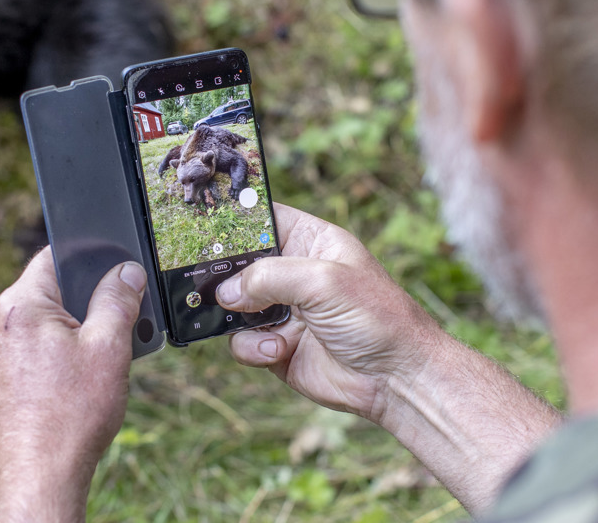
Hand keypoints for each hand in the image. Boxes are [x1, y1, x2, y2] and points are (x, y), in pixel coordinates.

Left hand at [0, 250, 145, 522]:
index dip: (88, 262)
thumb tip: (126, 272)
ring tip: (95, 368)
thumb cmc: (71, 416)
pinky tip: (71, 388)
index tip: (112, 278)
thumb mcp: (108, 348)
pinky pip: (24, 355)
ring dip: (67, 338)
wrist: (38, 477)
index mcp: (18, 305)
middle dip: (83, 308)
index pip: (53, 258)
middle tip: (114, 334)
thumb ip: (118, 301)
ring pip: (37, 328)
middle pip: (47, 296)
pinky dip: (48, 361)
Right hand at [218, 204, 561, 513]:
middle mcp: (293, 272)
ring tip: (261, 325)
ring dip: (239, 317)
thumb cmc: (376, 318)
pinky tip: (278, 351)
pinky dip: (252, 347)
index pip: (262, 219)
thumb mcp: (323, 281)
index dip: (233, 221)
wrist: (395, 379)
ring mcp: (283, 310)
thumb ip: (269, 277)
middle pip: (239, 263)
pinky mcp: (276, 345)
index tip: (202, 225)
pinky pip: (242, 341)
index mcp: (311, 241)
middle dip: (223, 275)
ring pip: (232, 304)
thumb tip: (226, 291)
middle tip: (207, 282)